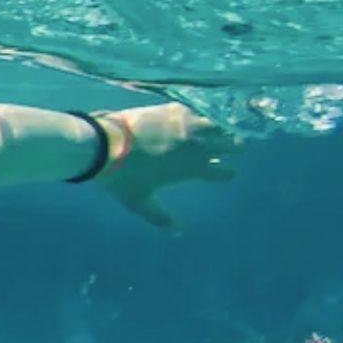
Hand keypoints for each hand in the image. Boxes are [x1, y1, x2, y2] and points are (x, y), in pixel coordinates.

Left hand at [95, 103, 239, 228]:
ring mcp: (188, 125)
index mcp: (194, 169)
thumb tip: (177, 234)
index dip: (226, 173)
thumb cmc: (123, 177)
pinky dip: (204, 112)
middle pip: (233, 145)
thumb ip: (160, 217)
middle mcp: (198, 146)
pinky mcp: (174, 109)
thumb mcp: (140, 202)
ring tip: (224, 128)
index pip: (226, 172)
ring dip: (224, 127)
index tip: (223, 172)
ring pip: (221, 124)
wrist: (106, 145)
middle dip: (236, 147)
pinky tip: (203, 112)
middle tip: (235, 146)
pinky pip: (199, 109)